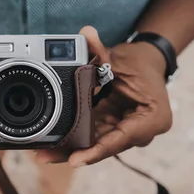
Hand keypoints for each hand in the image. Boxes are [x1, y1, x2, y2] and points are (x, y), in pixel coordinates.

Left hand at [36, 26, 171, 166]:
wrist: (147, 64)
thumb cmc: (140, 64)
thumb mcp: (120, 58)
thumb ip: (102, 50)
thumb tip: (86, 33)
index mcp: (152, 119)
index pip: (120, 139)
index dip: (96, 150)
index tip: (76, 159)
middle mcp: (141, 132)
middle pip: (103, 147)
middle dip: (74, 152)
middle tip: (45, 156)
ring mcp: (125, 132)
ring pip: (94, 145)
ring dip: (69, 148)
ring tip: (42, 152)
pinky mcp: (111, 129)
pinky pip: (91, 136)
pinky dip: (73, 138)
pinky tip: (50, 143)